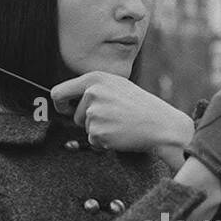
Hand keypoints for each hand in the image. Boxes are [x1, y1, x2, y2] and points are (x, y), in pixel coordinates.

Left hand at [50, 71, 189, 155]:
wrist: (162, 125)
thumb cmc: (142, 107)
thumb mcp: (117, 86)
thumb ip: (94, 89)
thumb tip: (69, 101)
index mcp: (95, 78)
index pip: (58, 92)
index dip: (60, 104)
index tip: (66, 110)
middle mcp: (92, 92)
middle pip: (74, 115)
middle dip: (89, 121)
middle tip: (113, 119)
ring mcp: (94, 112)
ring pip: (86, 129)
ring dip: (99, 131)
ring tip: (120, 124)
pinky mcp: (98, 132)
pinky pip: (93, 142)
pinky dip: (105, 142)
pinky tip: (121, 134)